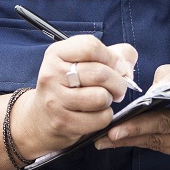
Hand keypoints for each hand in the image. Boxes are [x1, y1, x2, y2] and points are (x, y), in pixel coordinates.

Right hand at [10, 35, 137, 157]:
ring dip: (109, 100)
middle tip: (118, 89)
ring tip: (102, 100)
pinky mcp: (63, 122)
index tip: (118, 67)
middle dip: (118, 82)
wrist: (41, 118)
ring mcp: (55, 99)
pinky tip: (95, 114)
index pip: (90, 47)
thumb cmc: (69, 85)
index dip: (112, 58)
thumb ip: (112, 54)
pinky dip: (105, 117)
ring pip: (100, 97)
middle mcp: (52, 73)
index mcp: (57, 53)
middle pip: (99, 73)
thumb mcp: (83, 62)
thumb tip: (127, 64)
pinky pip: (99, 118)